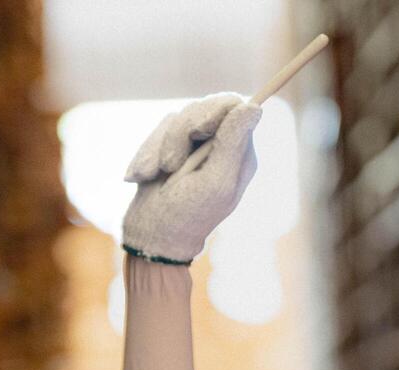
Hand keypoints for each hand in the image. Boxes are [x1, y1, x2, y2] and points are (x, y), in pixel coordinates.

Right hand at [122, 93, 262, 264]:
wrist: (151, 235)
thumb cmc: (188, 214)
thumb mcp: (214, 181)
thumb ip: (233, 144)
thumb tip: (254, 107)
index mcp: (239, 153)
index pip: (234, 106)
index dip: (212, 111)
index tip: (198, 130)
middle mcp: (220, 144)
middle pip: (203, 107)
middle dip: (179, 134)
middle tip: (171, 165)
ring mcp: (195, 144)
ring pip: (176, 118)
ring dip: (160, 148)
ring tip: (158, 175)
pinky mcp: (171, 146)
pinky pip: (158, 131)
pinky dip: (148, 154)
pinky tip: (144, 176)